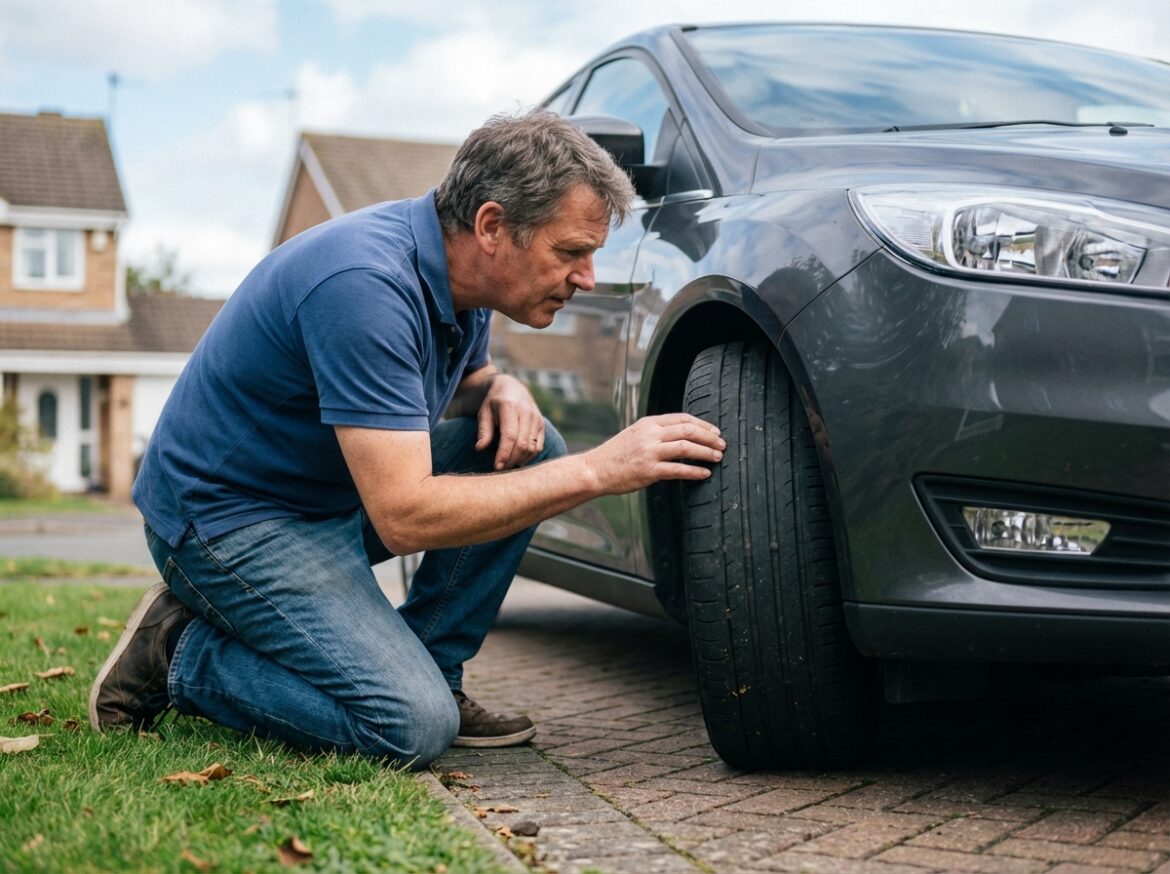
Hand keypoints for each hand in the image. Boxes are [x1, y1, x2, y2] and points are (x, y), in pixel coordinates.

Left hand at [475, 374, 545, 469]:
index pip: (509, 435)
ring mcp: (536, 419)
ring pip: (532, 447)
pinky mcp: (541, 425)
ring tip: (508, 465)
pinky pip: (538, 446)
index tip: (497, 466)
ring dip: (520, 460)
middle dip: (511, 460)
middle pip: (522, 444)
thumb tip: (480, 448)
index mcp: (510, 407)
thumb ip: (484, 430)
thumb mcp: (484, 413)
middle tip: (501, 469)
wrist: (512, 388)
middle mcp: (527, 412)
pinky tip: (518, 459)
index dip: (504, 453)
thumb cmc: (494, 403)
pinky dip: (529, 456)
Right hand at [584, 413, 724, 493]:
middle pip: (688, 431)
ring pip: (686, 448)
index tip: (715, 432)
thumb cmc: (616, 454)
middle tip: (722, 445)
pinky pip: (678, 470)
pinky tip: (705, 474)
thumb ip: (656, 431)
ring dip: (706, 452)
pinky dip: (695, 471)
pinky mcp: (648, 471)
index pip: (682, 418)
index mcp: (648, 423)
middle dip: (709, 437)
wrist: (595, 469)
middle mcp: (650, 434)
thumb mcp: (635, 434)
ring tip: (718, 457)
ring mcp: (649, 452)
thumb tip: (682, 433)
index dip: (703, 424)